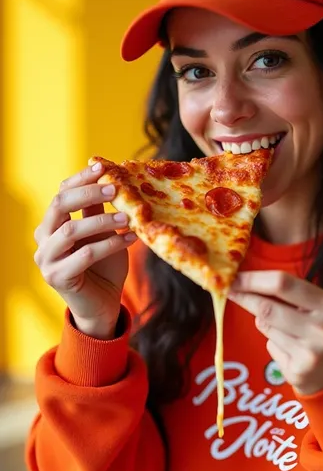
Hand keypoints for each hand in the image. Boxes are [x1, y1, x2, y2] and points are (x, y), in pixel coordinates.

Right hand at [33, 161, 137, 338]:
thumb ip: (98, 210)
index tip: (103, 166)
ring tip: (129, 218)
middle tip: (114, 189)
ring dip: (103, 221)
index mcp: (51, 224)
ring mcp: (46, 259)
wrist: (102, 304)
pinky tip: (131, 240)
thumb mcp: (102, 232)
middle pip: (59, 206)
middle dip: (88, 194)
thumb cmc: (104, 266)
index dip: (81, 179)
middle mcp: (43, 239)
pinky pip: (85, 255)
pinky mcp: (57, 278)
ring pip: (71, 231)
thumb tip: (109, 176)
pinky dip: (110, 244)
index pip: (61, 192)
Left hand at [228, 271, 322, 395]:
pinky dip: (272, 342)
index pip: (283, 283)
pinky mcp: (297, 372)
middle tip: (230, 291)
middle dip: (245, 297)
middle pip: (267, 308)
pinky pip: (270, 347)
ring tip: (282, 326)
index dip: (253, 279)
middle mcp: (321, 329)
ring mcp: (309, 353)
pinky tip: (290, 348)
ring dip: (264, 321)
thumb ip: (291, 294)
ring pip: (266, 327)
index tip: (234, 277)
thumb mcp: (321, 306)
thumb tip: (247, 282)